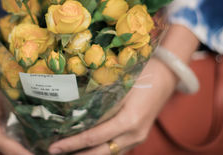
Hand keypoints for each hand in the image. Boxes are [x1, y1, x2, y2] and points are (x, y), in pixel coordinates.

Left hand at [48, 58, 176, 154]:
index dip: (73, 143)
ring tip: (68, 152)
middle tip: (54, 153)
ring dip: (89, 154)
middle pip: (101, 153)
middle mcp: (134, 134)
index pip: (95, 137)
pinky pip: (117, 149)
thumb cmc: (143, 75)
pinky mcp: (138, 136)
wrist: (167, 75)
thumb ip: (101, 100)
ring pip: (110, 153)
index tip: (54, 147)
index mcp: (129, 121)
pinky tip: (87, 147)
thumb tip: (75, 109)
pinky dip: (101, 149)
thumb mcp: (120, 86)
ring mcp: (138, 137)